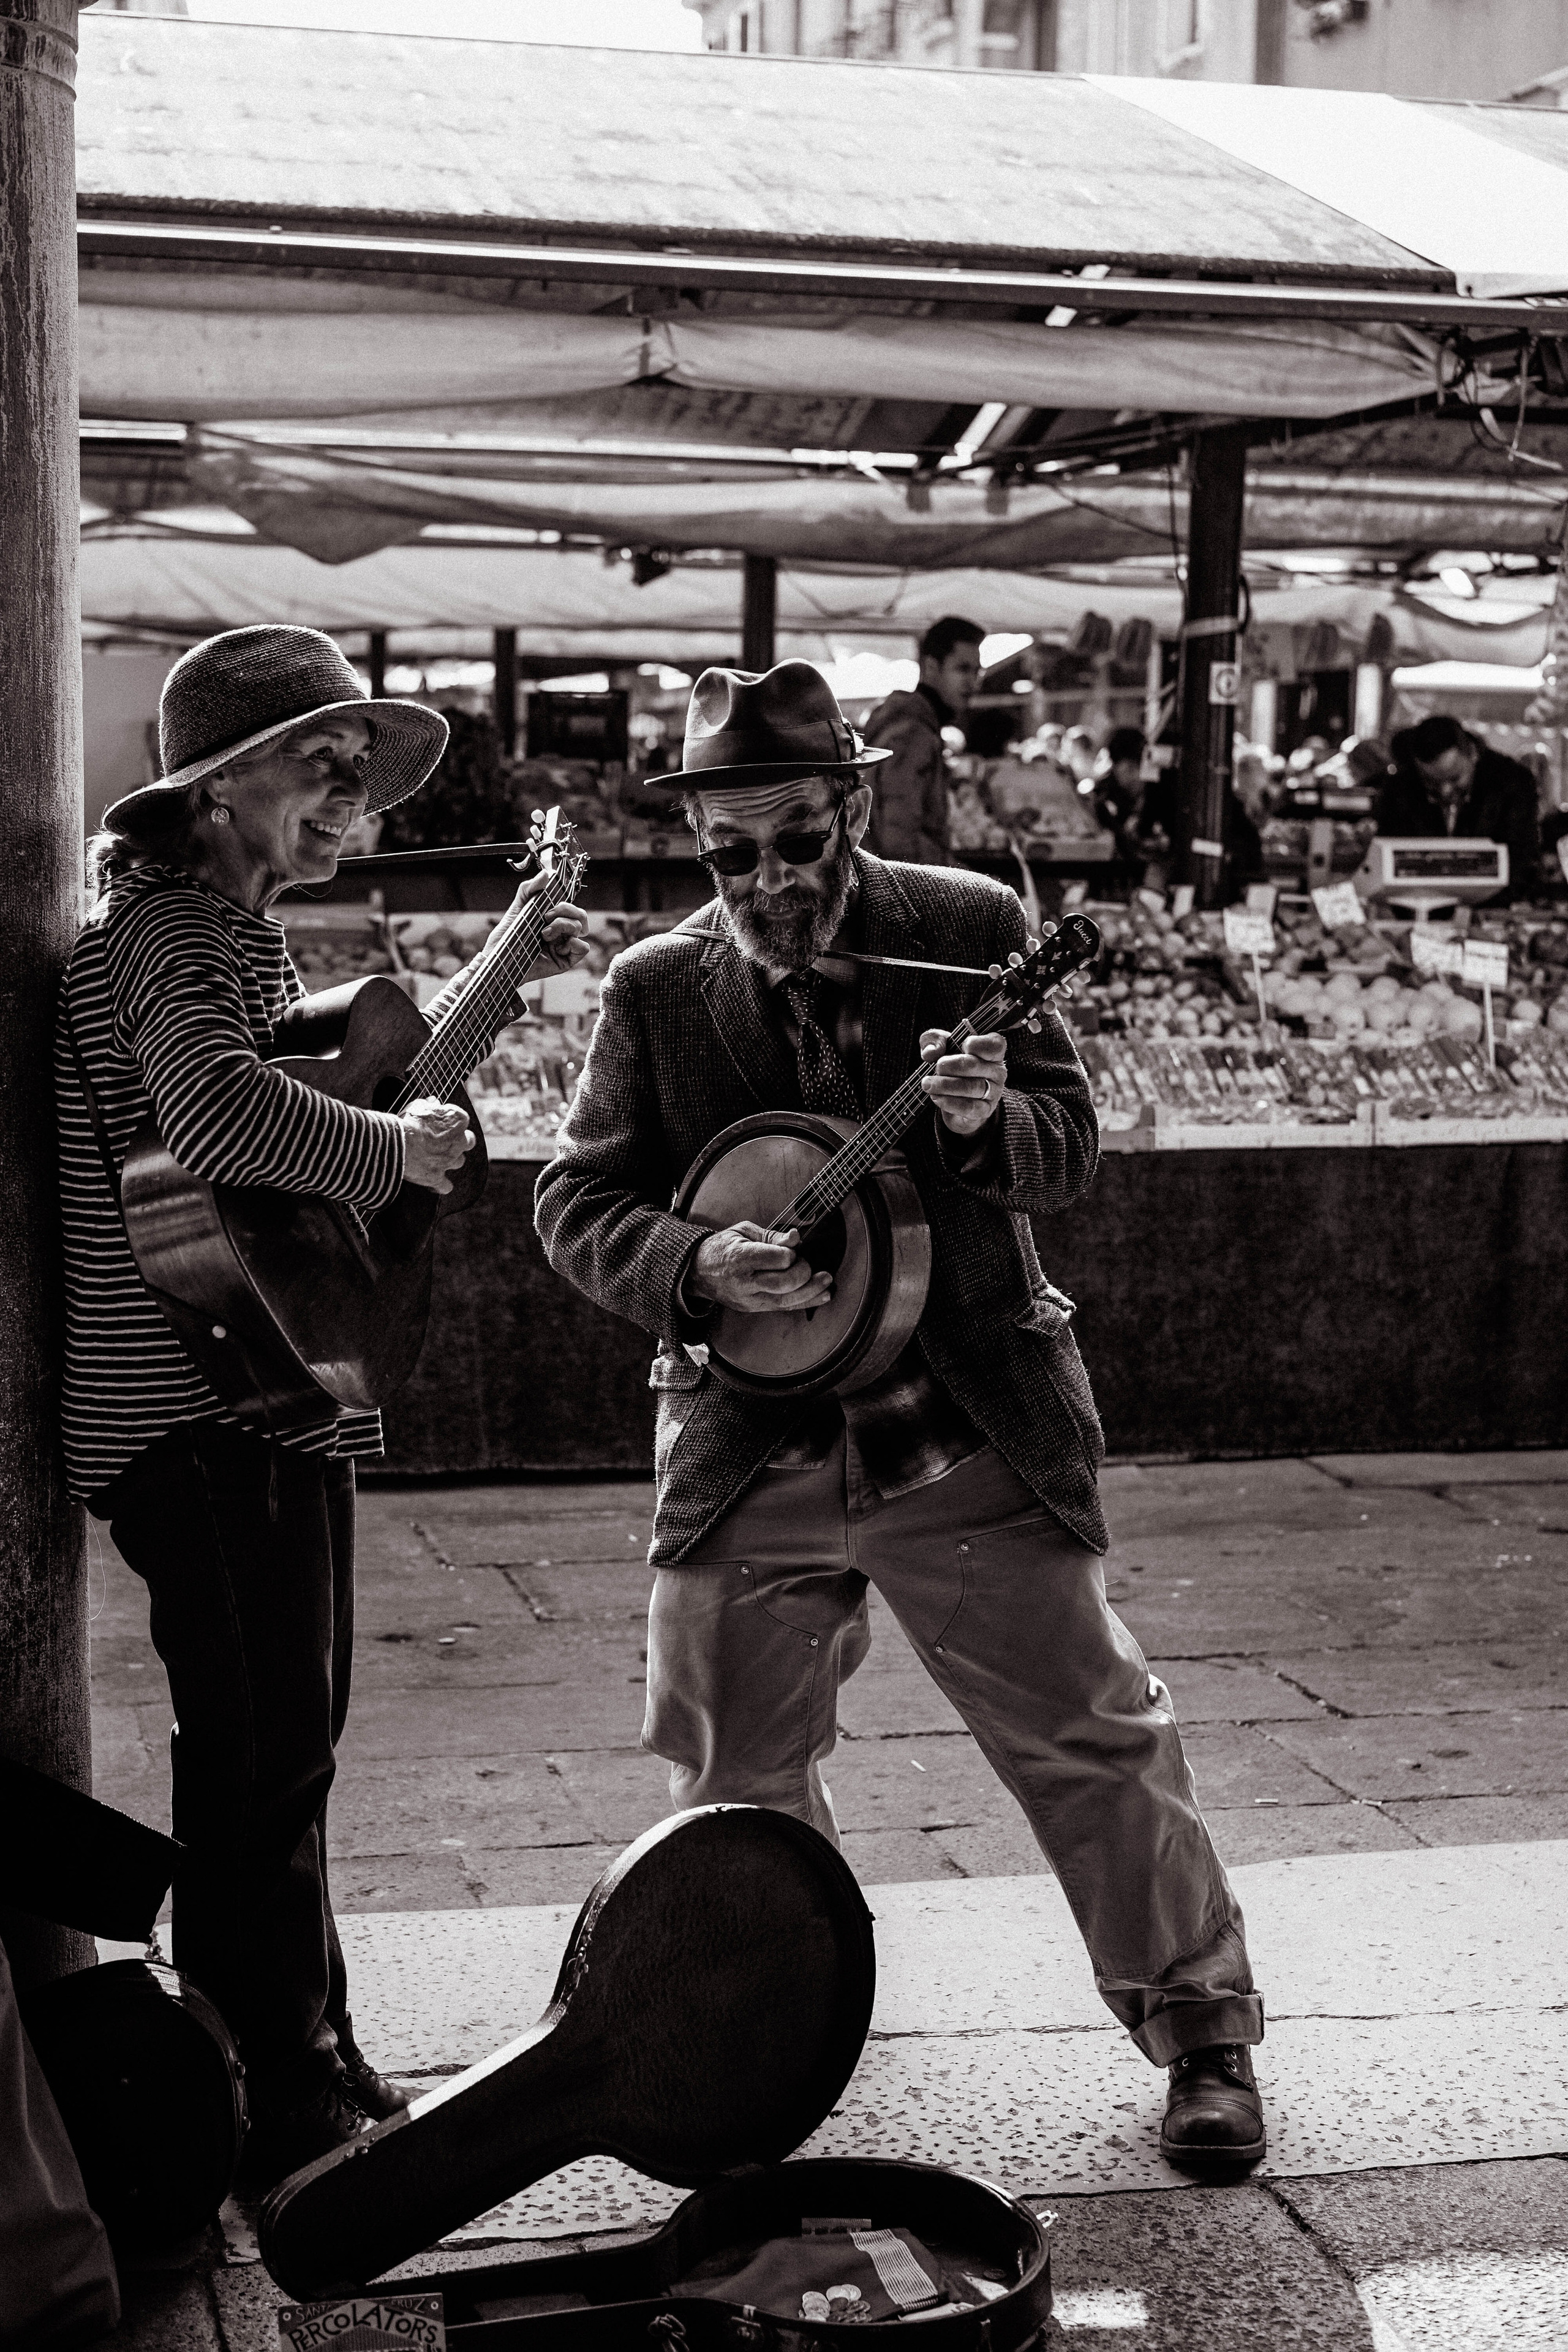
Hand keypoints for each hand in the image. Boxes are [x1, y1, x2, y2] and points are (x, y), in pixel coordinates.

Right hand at [401, 1096, 475, 1193]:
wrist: (397, 1142)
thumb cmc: (408, 1121)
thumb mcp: (418, 1106)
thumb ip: (429, 1105)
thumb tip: (433, 1102)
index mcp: (458, 1120)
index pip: (461, 1120)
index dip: (449, 1122)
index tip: (438, 1122)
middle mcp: (460, 1142)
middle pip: (468, 1142)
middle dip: (459, 1141)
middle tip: (445, 1141)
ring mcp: (450, 1161)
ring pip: (458, 1162)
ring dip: (449, 1160)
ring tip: (435, 1158)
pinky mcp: (438, 1177)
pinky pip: (446, 1186)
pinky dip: (441, 1186)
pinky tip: (434, 1184)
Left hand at [503, 866, 590, 987]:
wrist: (498, 962)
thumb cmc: (505, 940)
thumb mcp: (515, 910)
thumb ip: (528, 890)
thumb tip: (546, 874)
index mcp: (551, 921)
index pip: (570, 907)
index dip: (564, 903)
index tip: (548, 906)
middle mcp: (560, 933)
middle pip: (580, 915)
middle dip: (566, 911)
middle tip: (546, 917)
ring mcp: (563, 947)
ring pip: (581, 928)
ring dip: (563, 926)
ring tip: (544, 934)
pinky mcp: (565, 961)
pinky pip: (584, 948)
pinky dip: (574, 943)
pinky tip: (556, 947)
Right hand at [688, 1221, 833, 1315]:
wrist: (698, 1271)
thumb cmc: (723, 1247)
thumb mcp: (743, 1231)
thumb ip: (772, 1236)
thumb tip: (796, 1238)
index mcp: (739, 1258)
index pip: (776, 1259)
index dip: (790, 1253)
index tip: (791, 1248)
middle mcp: (744, 1282)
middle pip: (784, 1283)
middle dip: (803, 1272)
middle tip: (806, 1263)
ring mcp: (748, 1299)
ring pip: (786, 1300)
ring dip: (812, 1291)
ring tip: (827, 1281)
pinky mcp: (753, 1308)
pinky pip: (783, 1308)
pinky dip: (805, 1303)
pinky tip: (822, 1296)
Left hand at [919, 1029, 1006, 1136]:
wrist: (953, 1096)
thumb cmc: (951, 1063)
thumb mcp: (941, 1045)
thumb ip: (934, 1040)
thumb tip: (930, 1052)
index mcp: (993, 1051)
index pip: (995, 1044)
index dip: (977, 1043)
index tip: (962, 1045)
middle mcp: (998, 1071)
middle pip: (974, 1065)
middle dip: (949, 1065)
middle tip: (936, 1068)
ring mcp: (994, 1092)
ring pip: (971, 1087)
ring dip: (945, 1085)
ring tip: (928, 1084)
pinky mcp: (985, 1110)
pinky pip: (969, 1107)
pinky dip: (950, 1103)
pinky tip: (936, 1097)